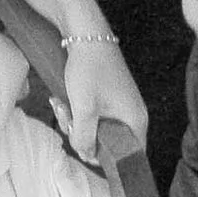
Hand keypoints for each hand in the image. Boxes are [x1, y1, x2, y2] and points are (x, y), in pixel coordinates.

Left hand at [56, 37, 147, 162]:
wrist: (87, 36)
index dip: (107, 160)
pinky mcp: (109, 99)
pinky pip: (93, 116)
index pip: (130, 156)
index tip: (85, 150)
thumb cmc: (90, 70)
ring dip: (74, 122)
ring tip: (61, 105)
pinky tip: (62, 101)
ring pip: (96, 129)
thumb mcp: (84, 108)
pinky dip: (76, 112)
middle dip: (82, 135)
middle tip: (67, 120)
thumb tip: (86, 155)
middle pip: (108, 144)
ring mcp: (120, 106)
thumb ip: (84, 137)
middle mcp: (132, 116)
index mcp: (136, 121)